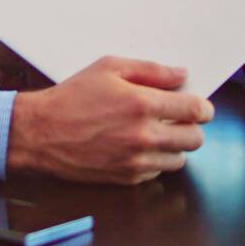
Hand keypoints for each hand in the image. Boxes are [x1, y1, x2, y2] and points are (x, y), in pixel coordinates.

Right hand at [6, 56, 213, 184]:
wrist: (41, 132)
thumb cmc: (72, 96)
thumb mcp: (109, 68)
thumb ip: (150, 70)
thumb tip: (181, 75)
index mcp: (142, 105)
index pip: (195, 110)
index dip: (203, 107)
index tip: (201, 107)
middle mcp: (143, 136)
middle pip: (195, 138)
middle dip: (192, 127)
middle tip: (179, 119)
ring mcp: (136, 161)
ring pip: (179, 159)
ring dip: (174, 146)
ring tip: (156, 132)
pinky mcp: (126, 178)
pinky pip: (157, 172)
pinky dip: (154, 160)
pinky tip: (138, 146)